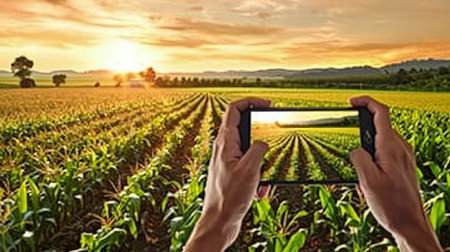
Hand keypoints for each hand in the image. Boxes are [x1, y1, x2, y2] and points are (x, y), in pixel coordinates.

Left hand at [184, 98, 270, 251]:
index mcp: (225, 142)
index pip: (234, 109)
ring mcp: (227, 161)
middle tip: (273, 141)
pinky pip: (249, 169)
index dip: (251, 101)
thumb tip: (263, 142)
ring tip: (264, 180)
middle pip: (245, 130)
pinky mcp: (231, 174)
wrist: (219, 222)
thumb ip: (258, 149)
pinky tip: (260, 191)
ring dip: (262, 164)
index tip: (267, 104)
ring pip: (250, 152)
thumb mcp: (250, 169)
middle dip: (262, 138)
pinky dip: (258, 177)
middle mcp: (224, 149)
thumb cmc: (229, 197)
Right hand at [349, 96, 441, 251]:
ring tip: (362, 180)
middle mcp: (400, 148)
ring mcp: (403, 156)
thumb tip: (356, 149)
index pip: (380, 112)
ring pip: (379, 144)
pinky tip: (369, 185)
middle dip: (359, 140)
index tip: (351, 102)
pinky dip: (372, 164)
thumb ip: (358, 158)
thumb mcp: (368, 181)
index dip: (365, 102)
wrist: (411, 224)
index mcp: (391, 147)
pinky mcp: (402, 165)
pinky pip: (384, 155)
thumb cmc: (392, 205)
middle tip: (352, 160)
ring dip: (365, 156)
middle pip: (377, 128)